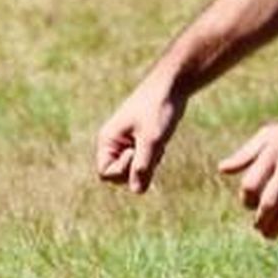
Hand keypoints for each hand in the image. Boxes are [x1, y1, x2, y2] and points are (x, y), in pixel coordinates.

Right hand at [94, 73, 183, 192]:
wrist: (172, 86)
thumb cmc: (158, 109)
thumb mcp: (152, 140)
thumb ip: (143, 166)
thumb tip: (137, 191)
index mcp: (107, 140)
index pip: (106, 174)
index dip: (122, 170)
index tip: (136, 152)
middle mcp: (113, 144)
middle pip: (119, 176)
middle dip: (138, 168)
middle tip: (152, 148)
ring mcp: (126, 144)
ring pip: (135, 170)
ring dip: (149, 162)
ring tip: (157, 141)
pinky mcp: (139, 142)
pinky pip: (144, 163)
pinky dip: (155, 157)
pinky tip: (161, 141)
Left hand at [216, 116, 277, 238]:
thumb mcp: (268, 136)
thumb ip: (245, 154)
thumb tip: (222, 169)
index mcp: (271, 152)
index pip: (251, 185)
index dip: (247, 199)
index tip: (249, 204)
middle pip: (269, 202)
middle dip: (261, 219)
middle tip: (258, 227)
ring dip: (276, 226)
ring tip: (269, 233)